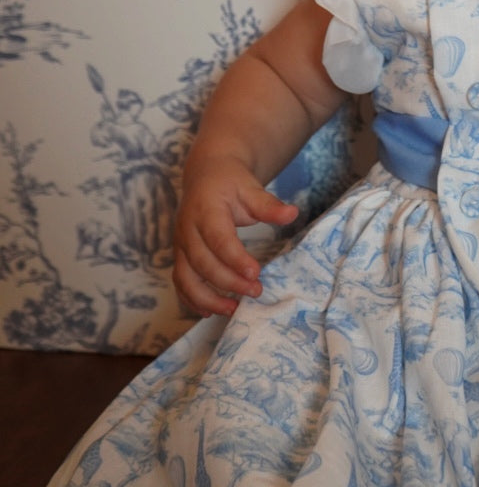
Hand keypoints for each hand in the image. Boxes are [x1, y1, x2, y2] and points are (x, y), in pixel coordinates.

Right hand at [173, 154, 297, 316]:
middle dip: (228, 281)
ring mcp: (180, 244)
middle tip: (256, 291)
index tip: (256, 273)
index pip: (218, 239)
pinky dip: (191, 300)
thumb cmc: (231, 183)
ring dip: (207, 298)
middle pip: (202, 262)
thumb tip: (292, 214)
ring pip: (185, 277)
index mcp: (205, 211)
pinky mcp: (179, 255)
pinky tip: (211, 311)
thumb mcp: (251, 188)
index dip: (235, 259)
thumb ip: (269, 205)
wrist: (207, 175)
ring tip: (233, 309)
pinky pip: (180, 282)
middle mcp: (187, 229)